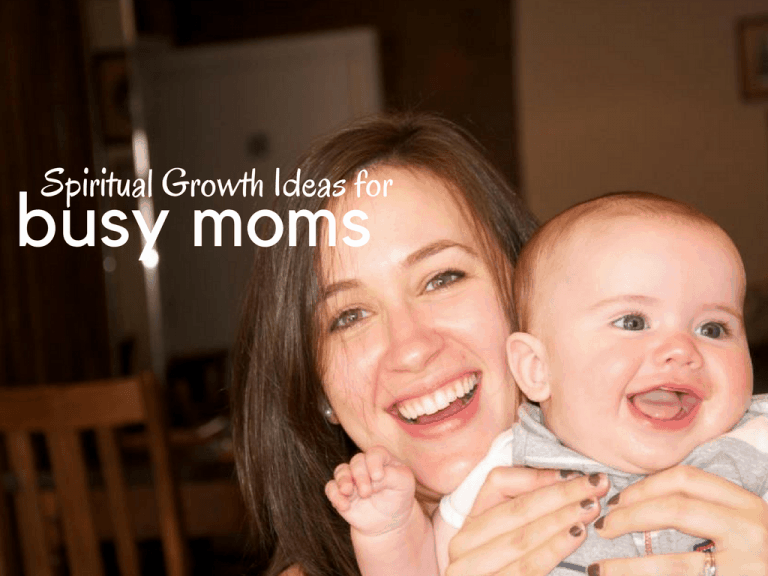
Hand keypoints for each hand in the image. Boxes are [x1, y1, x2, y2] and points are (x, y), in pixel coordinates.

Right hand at [325, 446, 415, 536]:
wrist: (389, 520)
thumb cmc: (399, 497)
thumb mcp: (404, 483)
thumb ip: (391, 475)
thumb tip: (373, 478)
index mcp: (381, 459)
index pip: (374, 453)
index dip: (373, 462)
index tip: (378, 477)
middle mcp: (364, 466)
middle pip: (357, 461)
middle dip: (360, 476)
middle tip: (367, 492)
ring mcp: (351, 478)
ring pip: (341, 471)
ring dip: (343, 481)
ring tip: (348, 492)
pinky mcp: (340, 493)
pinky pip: (331, 488)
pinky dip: (335, 495)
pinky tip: (344, 506)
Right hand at [446, 468, 608, 575]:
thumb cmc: (508, 573)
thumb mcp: (508, 542)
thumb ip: (524, 514)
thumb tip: (564, 478)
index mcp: (468, 525)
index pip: (497, 483)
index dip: (537, 476)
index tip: (574, 472)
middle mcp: (461, 546)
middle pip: (515, 509)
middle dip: (560, 495)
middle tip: (595, 484)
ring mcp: (469, 570)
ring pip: (522, 537)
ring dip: (560, 518)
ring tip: (591, 506)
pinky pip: (527, 567)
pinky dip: (554, 548)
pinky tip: (576, 535)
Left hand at [591, 465, 767, 575]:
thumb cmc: (757, 558)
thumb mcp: (740, 525)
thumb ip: (703, 510)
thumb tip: (637, 503)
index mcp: (747, 505)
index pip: (686, 478)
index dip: (644, 485)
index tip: (618, 498)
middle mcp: (750, 531)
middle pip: (675, 510)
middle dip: (630, 516)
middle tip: (603, 526)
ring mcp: (746, 568)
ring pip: (674, 564)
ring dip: (628, 567)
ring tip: (599, 569)